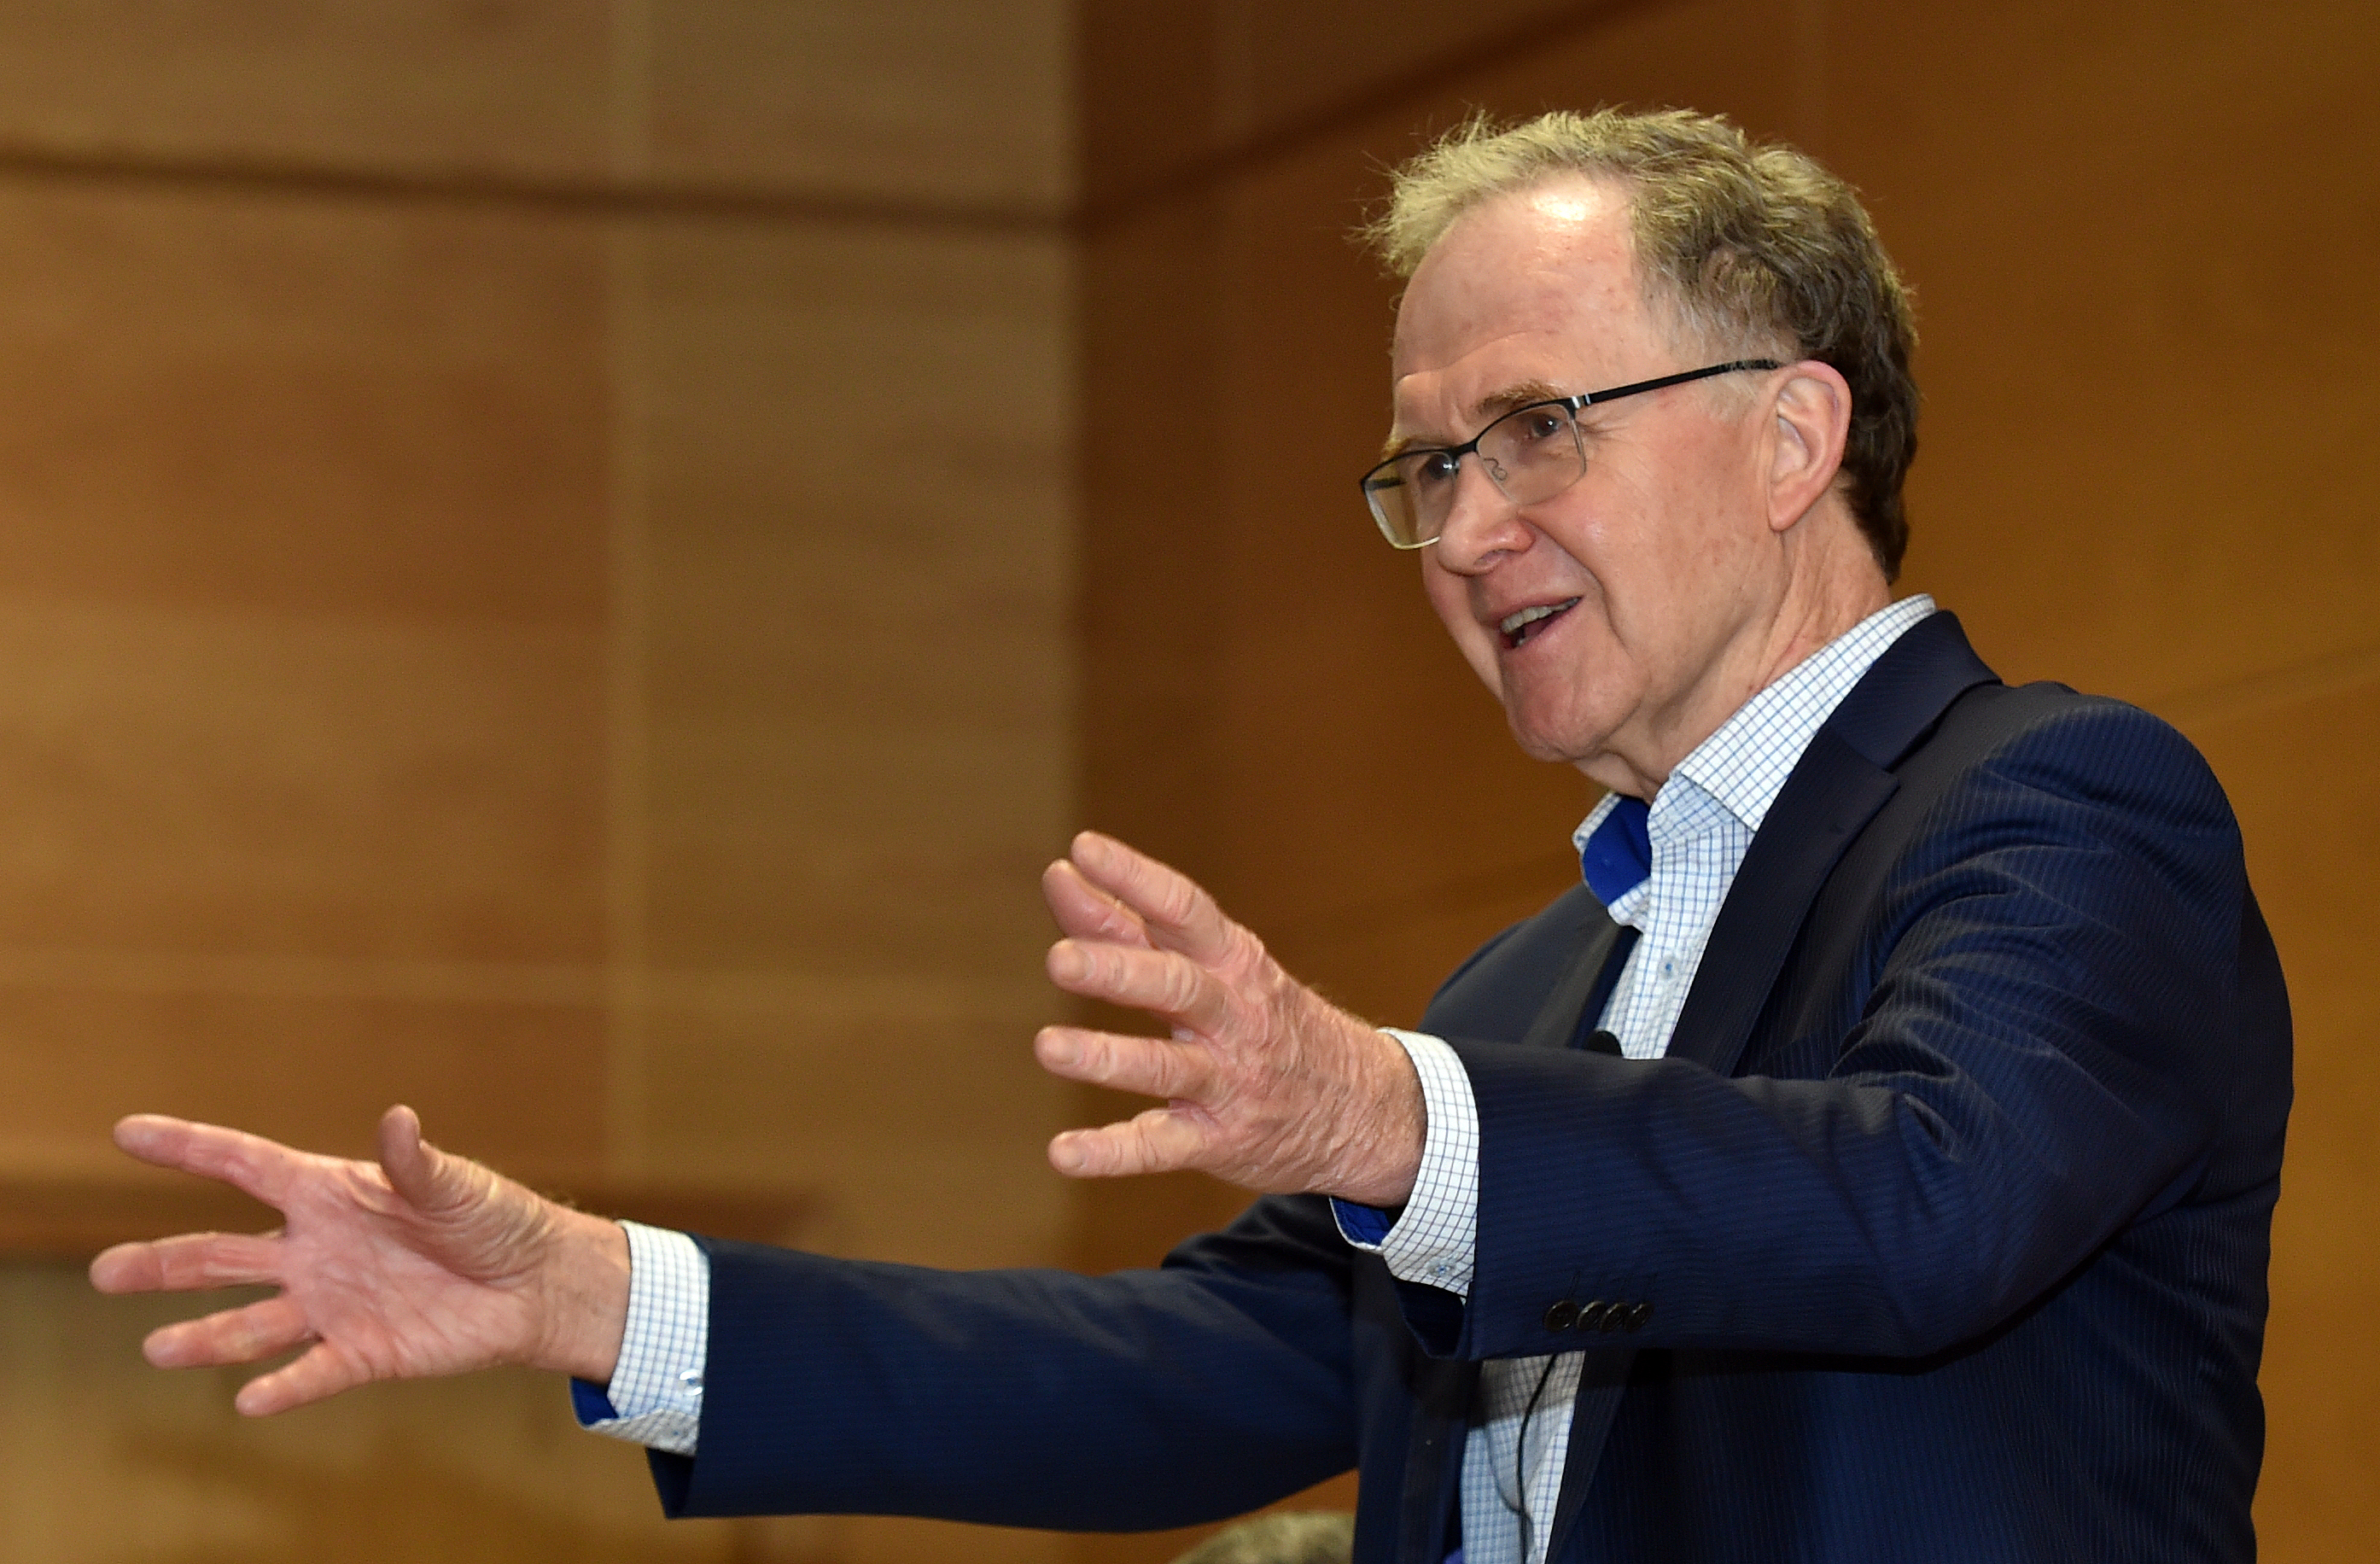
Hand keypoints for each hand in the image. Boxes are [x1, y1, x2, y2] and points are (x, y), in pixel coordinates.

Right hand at [88, 1106, 629, 1415]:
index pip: (244, 1165)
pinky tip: (250, 1401)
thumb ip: (417, 1163)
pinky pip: (312, 1372)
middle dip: (162, 1263)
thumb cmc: (492, 1218)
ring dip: (206, 1337)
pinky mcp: (362, 1352)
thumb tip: (397, 1119)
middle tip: (103, 1272)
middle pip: (221, 1255)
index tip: (127, 1133)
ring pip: (251, 1324)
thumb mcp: (456, 1184)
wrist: (534, 1283)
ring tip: (157, 1349)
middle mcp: (315, 1251)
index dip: (188, 1148)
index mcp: (330, 1194)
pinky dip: (284, 1387)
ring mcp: (332, 1304)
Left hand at [1035, 831, 1424, 1204]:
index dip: (1135, 878)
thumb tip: (1060, 876)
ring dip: (1106, 1056)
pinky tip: (1063, 1154)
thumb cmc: (1266, 1019)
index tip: (1083, 850)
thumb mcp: (1218, 966)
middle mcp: (1234, 1017)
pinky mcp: (1219, 1140)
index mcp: (1234, 962)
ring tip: (1048, 1047)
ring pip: (1166, 1066)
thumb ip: (1132, 925)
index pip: (1186, 910)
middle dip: (1118, 969)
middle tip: (1058, 960)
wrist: (1364, 1110)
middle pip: (1176, 985)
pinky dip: (1112, 1153)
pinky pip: (1163, 1147)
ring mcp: (1229, 1080)